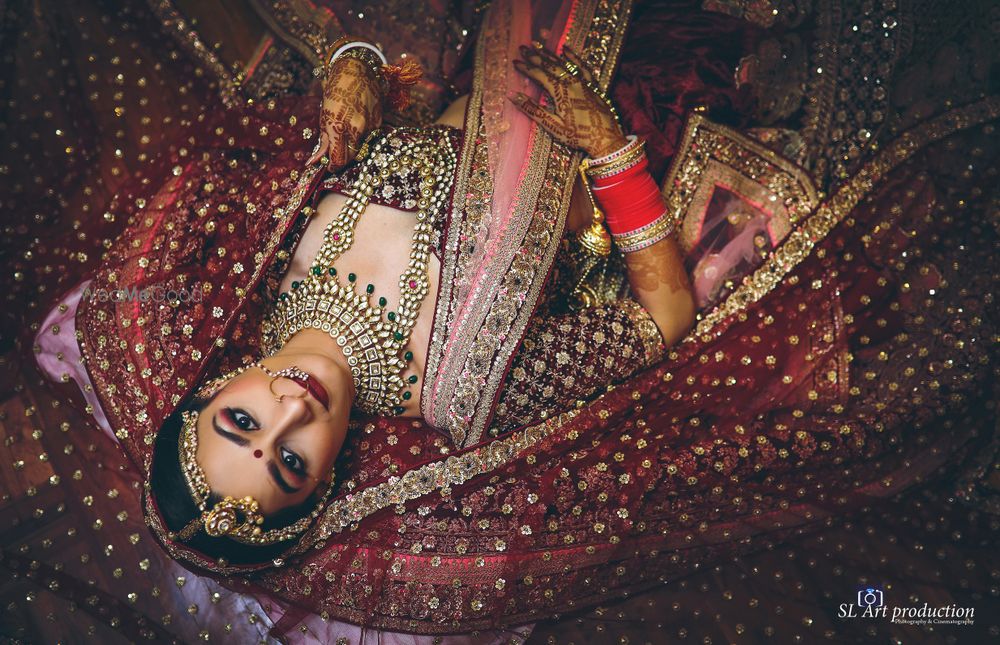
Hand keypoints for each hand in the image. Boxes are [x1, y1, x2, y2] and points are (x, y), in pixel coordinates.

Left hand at [306, 55, 383, 170]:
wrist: (357, 71)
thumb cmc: (336, 92)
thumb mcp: (324, 116)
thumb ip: (323, 141)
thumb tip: (313, 162)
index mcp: (338, 128)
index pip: (339, 160)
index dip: (333, 166)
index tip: (329, 166)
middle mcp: (356, 130)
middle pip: (351, 158)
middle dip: (343, 158)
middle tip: (336, 152)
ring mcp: (370, 126)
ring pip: (361, 148)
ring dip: (353, 146)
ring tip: (347, 132)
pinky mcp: (379, 122)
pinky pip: (370, 137)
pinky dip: (362, 136)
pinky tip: (357, 123)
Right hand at [509, 43, 626, 157]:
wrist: (605, 138)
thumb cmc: (578, 135)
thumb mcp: (552, 126)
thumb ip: (532, 109)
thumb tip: (513, 96)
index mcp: (560, 91)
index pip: (539, 75)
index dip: (526, 68)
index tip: (515, 61)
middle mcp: (572, 82)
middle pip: (550, 65)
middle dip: (535, 56)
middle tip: (523, 47)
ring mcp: (583, 82)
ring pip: (564, 62)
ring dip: (550, 53)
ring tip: (539, 44)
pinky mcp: (592, 85)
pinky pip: (581, 66)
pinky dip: (573, 56)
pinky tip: (566, 49)